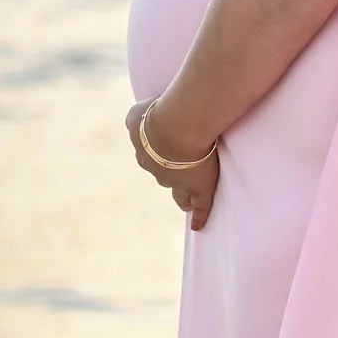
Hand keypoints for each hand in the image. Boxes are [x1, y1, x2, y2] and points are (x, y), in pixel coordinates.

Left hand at [126, 99, 220, 229]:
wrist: (176, 127)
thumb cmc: (161, 112)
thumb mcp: (138, 111)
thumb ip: (137, 115)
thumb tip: (138, 115)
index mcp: (144, 149)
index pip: (149, 156)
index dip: (157, 157)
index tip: (163, 157)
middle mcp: (156, 168)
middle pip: (162, 175)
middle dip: (168, 175)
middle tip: (176, 175)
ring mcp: (178, 181)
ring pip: (178, 193)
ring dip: (181, 195)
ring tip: (186, 202)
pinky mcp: (198, 188)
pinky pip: (200, 207)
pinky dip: (199, 217)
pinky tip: (197, 226)